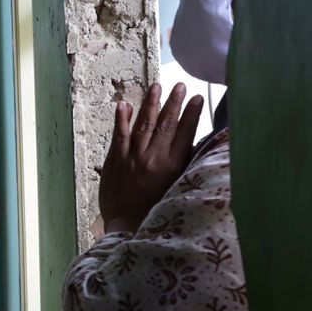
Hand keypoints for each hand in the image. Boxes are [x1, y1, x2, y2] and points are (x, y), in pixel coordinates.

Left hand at [98, 83, 204, 232]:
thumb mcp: (176, 188)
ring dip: (151, 104)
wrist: (126, 225)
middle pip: (166, 124)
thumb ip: (184, 166)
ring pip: (144, 124)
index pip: (185, 133)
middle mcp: (154, 158)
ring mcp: (133, 157)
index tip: (195, 97)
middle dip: (173, 102)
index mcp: (173, 166)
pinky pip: (120, 134)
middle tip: (179, 85)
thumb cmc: (155, 210)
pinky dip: (121, 118)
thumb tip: (194, 146)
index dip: (191, 114)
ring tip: (156, 86)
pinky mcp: (116, 160)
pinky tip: (124, 104)